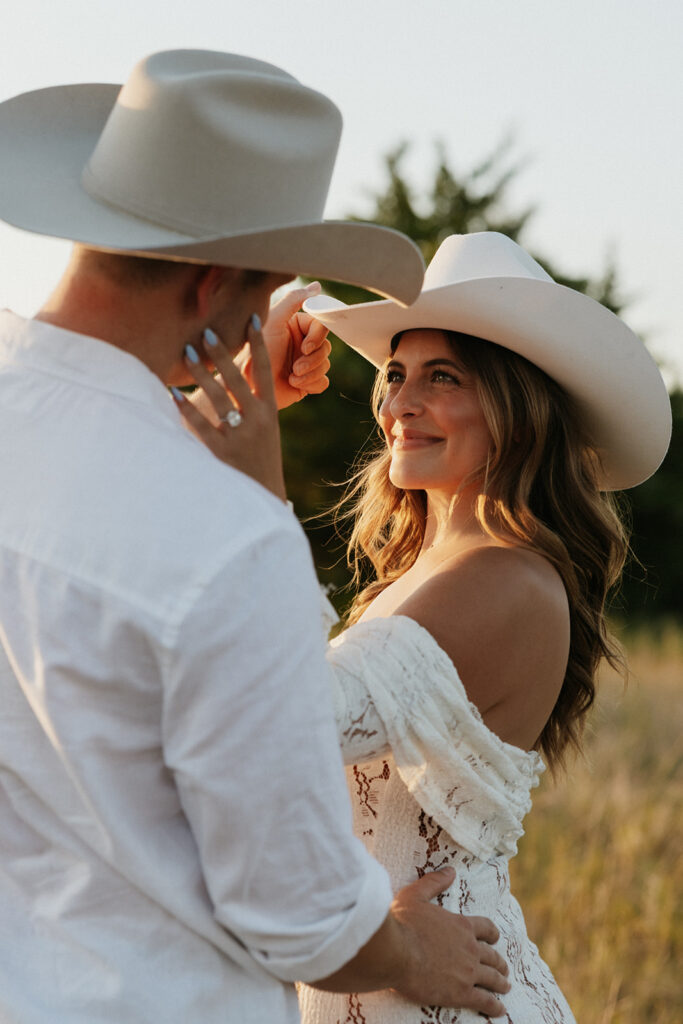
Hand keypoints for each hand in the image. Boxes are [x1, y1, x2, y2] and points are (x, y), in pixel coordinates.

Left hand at [172, 318, 285, 500]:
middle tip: (205, 330)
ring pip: (218, 396)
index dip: (259, 343)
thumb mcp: (266, 432)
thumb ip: (253, 407)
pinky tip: (172, 392)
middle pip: (237, 378)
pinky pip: (200, 424)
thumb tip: (233, 380)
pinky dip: (185, 406)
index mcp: (270, 413)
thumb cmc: (260, 461)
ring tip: (187, 351)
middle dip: (221, 352)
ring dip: (201, 371)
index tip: (251, 318)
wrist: (264, 498)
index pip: (264, 370)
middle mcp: (257, 420)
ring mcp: (240, 435)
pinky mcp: (222, 451)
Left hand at [242, 281, 330, 409]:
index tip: (306, 346)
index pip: (321, 325)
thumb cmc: (255, 352)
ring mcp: (305, 363)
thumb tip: (318, 286)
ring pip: (326, 364)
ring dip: (310, 372)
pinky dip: (311, 383)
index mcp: (296, 326)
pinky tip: (294, 384)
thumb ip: (294, 300)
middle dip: (312, 359)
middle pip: (326, 346)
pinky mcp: (306, 382)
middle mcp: (302, 342)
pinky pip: (323, 382)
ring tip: (292, 376)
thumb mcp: (273, 322)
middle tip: (295, 367)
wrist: (245, 386)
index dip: (318, 336)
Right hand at [390, 868, 508, 1014]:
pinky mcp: (461, 993)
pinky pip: (485, 1000)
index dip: (492, 934)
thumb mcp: (415, 895)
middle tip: (503, 968)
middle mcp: (470, 948)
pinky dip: (494, 1005)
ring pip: (493, 978)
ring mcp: (468, 972)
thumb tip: (450, 870)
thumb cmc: (402, 923)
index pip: (486, 928)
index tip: (495, 938)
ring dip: (501, 982)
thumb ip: (434, 882)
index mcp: (461, 925)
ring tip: (505, 986)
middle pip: (492, 955)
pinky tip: (499, 1009)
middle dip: (499, 962)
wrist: (395, 952)